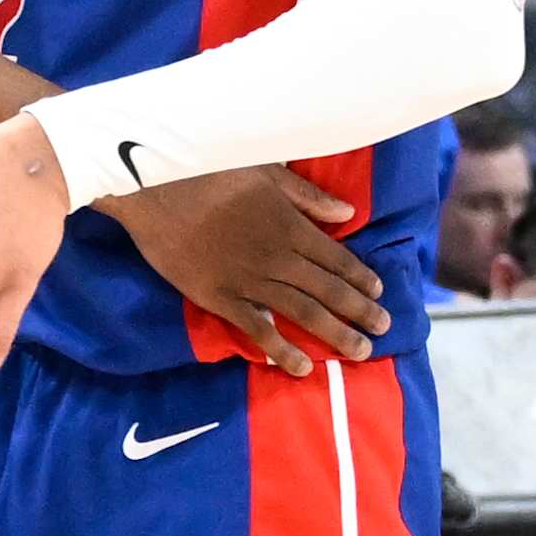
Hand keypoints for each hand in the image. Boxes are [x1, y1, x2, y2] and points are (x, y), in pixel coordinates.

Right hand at [103, 167, 388, 379]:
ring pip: (302, 311)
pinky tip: (301, 366)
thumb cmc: (206, 169)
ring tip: (360, 351)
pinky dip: (281, 349)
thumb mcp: (263, 169)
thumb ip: (306, 196)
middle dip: (359, 310)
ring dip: (335, 333)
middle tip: (383, 329)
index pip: (336, 257)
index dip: (360, 277)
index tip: (379, 292)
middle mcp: (277, 256)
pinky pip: (256, 329)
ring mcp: (248, 280)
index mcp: (289, 223)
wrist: (152, 187)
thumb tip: (348, 214)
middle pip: (328, 288)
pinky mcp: (218, 297)